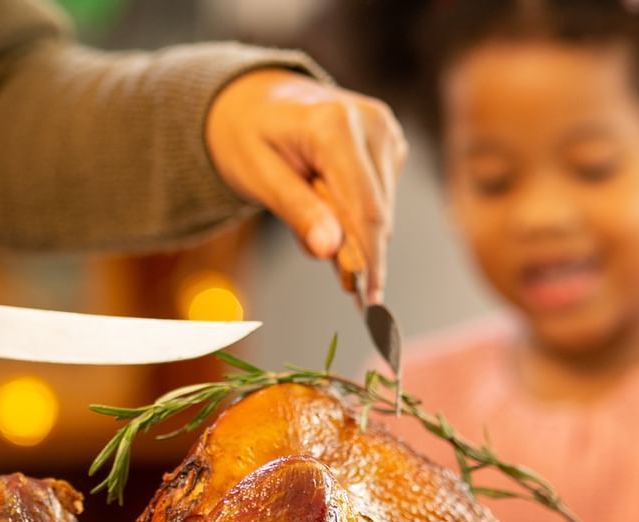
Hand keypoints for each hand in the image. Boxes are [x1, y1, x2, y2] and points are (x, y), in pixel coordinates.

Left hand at [205, 69, 406, 304]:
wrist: (256, 100)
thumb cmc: (249, 136)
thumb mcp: (258, 176)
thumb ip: (296, 211)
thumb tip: (330, 251)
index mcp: (335, 125)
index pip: (365, 207)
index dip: (371, 259)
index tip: (372, 303)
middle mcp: (372, 122)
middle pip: (378, 212)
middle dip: (362, 255)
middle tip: (349, 293)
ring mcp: (385, 131)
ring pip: (382, 209)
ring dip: (356, 236)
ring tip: (324, 245)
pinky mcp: (389, 144)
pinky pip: (379, 197)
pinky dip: (356, 217)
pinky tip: (329, 216)